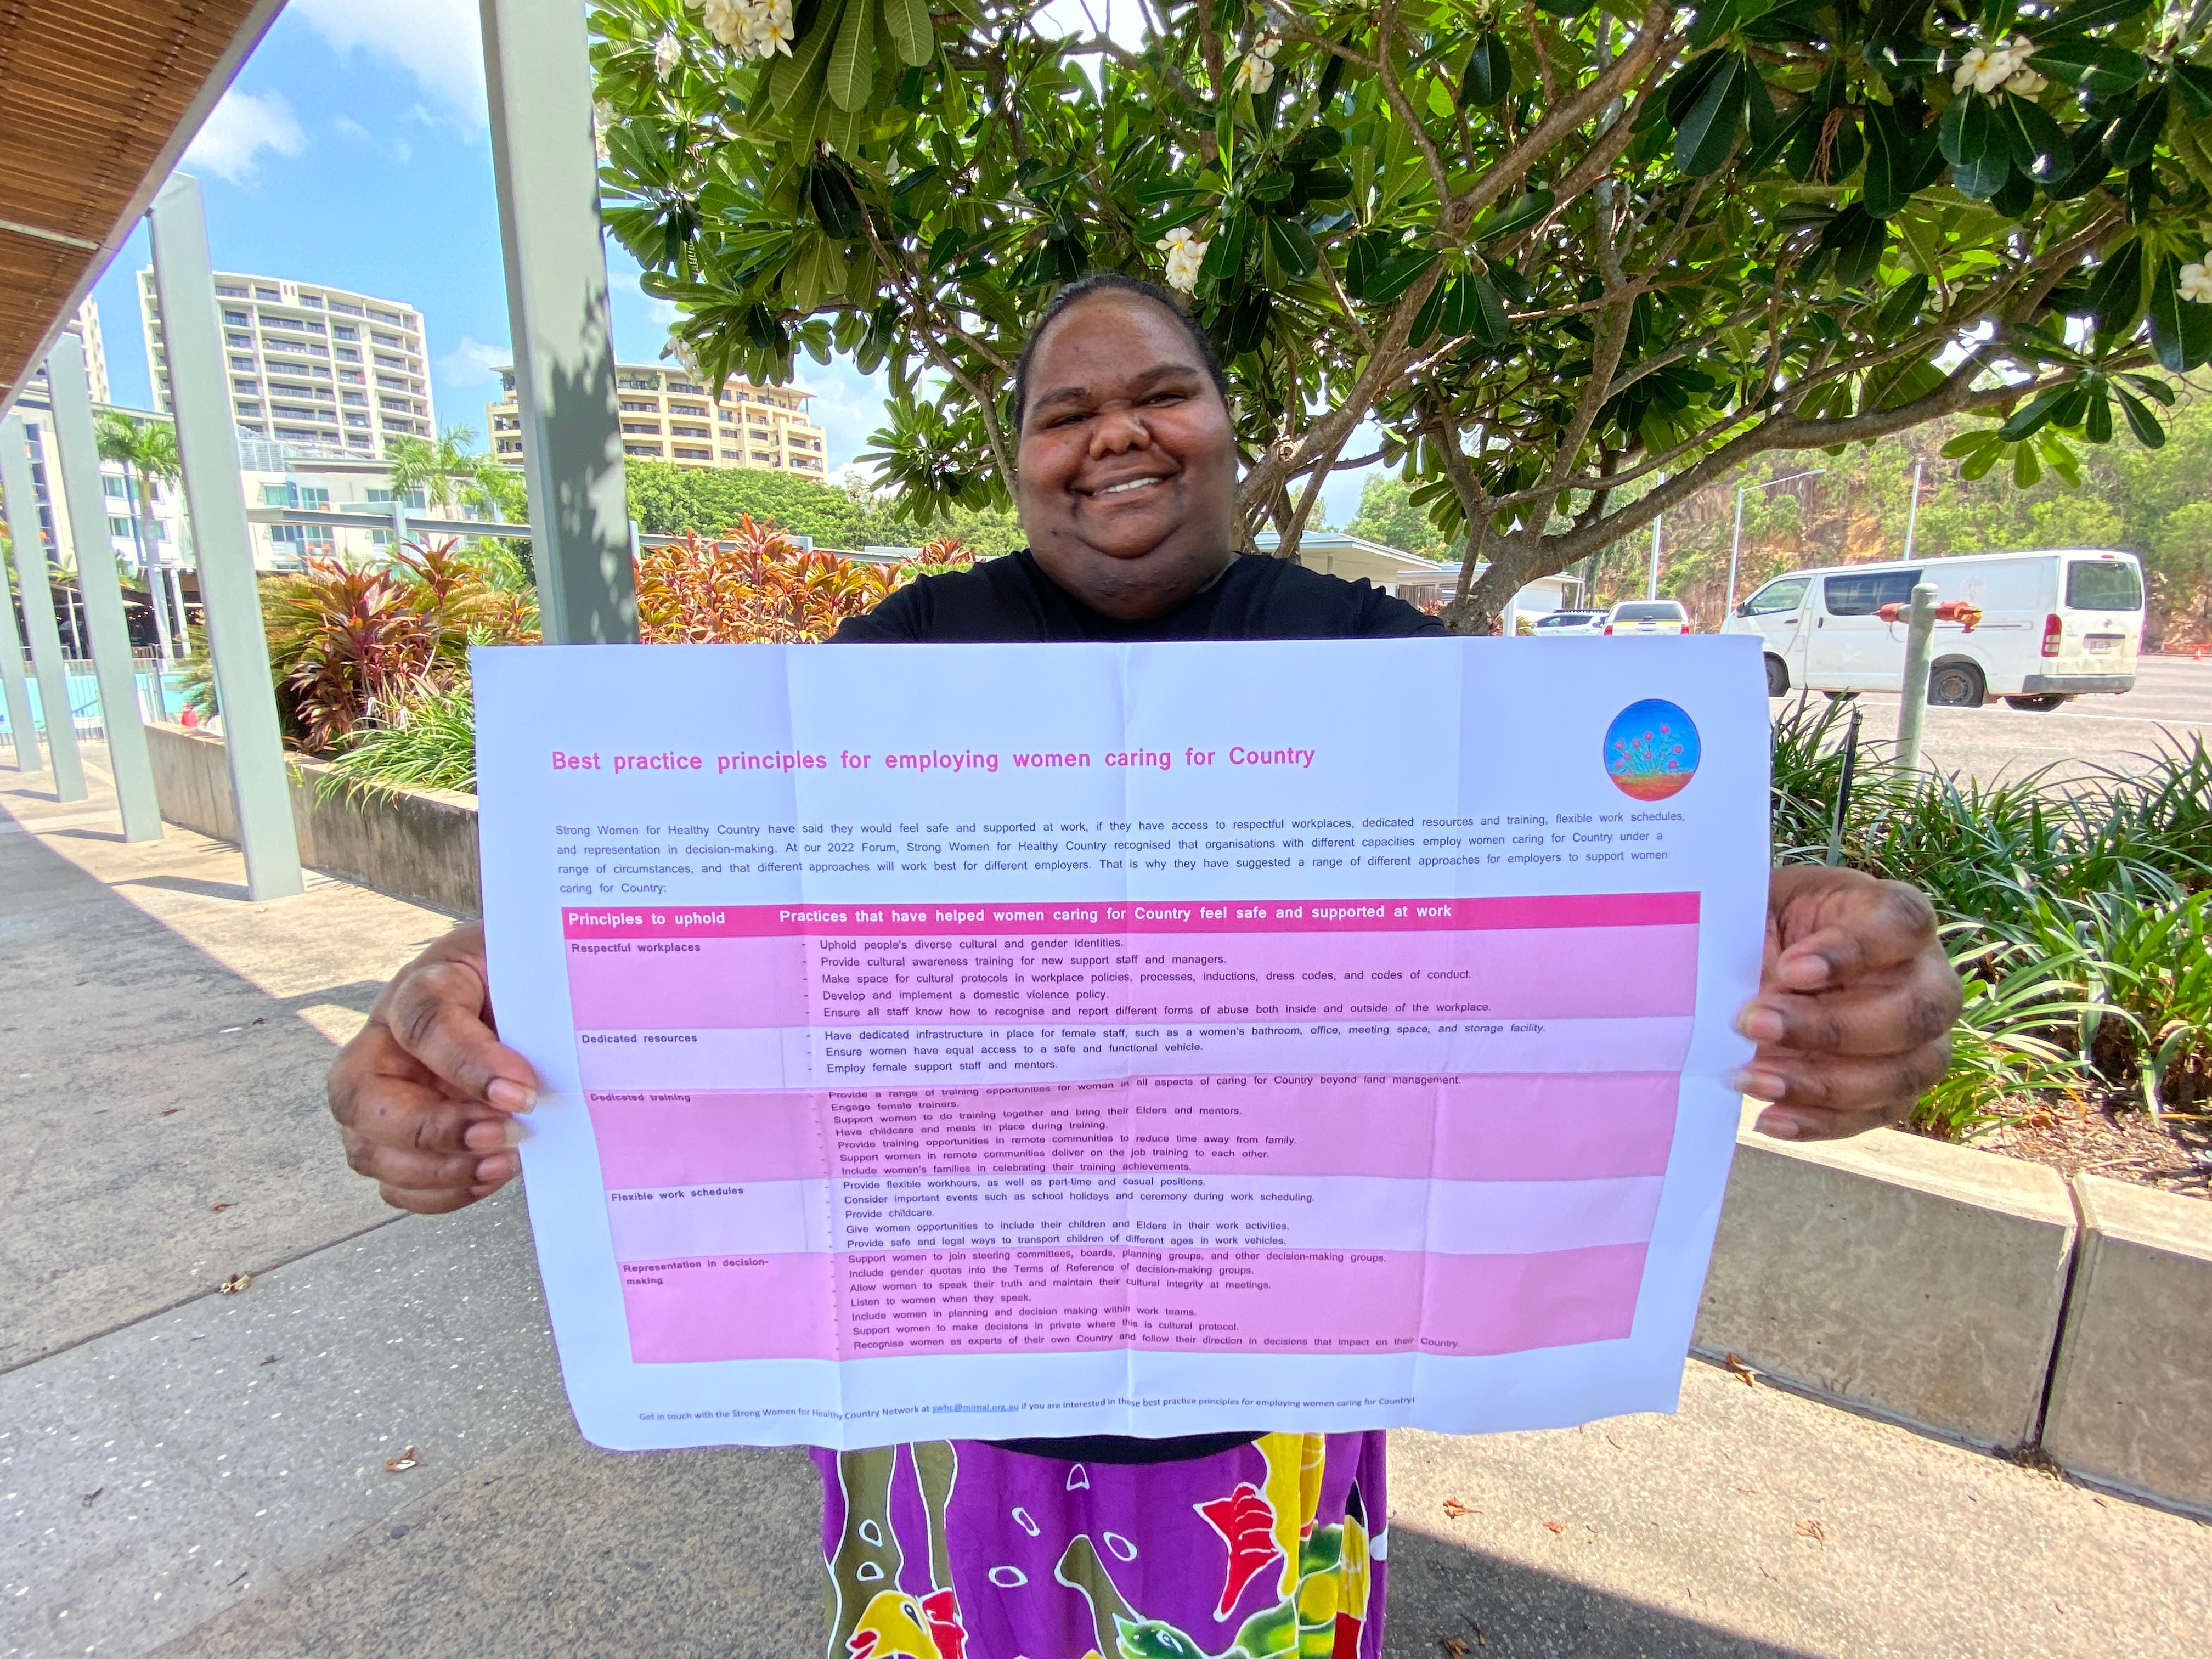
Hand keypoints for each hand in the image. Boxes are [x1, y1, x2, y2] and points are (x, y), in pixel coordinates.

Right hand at [327, 922, 540, 1212]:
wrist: (524, 996)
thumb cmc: (520, 985)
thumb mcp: (525, 977)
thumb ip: (525, 1011)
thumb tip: (525, 1086)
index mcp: (419, 989)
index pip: (422, 1020)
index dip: (467, 1062)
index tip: (523, 1090)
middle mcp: (381, 1047)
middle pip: (361, 1098)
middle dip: (433, 1130)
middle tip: (505, 1134)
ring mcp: (379, 1102)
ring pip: (368, 1150)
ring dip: (439, 1170)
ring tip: (504, 1161)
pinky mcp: (394, 1144)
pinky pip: (395, 1184)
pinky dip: (441, 1192)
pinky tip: (489, 1175)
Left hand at [1733, 865, 1961, 1140]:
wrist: (1764, 964)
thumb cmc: (1767, 924)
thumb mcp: (1757, 910)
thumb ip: (1757, 934)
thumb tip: (1751, 990)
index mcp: (1895, 915)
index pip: (1903, 925)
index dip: (1853, 951)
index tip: (1790, 969)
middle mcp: (1927, 977)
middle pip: (1914, 1012)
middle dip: (1831, 1028)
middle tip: (1753, 1024)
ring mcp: (1923, 1038)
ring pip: (1905, 1073)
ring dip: (1824, 1083)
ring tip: (1752, 1078)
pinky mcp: (1898, 1087)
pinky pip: (1877, 1113)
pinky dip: (1822, 1121)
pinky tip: (1770, 1118)